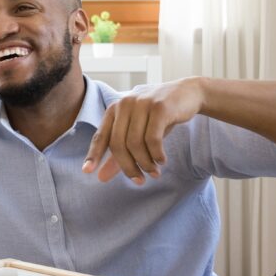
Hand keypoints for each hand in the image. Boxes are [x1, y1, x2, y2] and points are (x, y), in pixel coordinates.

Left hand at [82, 78, 205, 183]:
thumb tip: (101, 177)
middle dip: (128, 167)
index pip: (101, 136)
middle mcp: (125, 104)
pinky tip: (162, 160)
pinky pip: (153, 139)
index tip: (87, 171)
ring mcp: (142, 104)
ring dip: (145, 163)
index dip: (93, 154)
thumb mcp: (138, 133)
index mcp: (115, 109)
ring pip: (135, 143)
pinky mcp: (159, 107)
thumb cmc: (159, 116)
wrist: (188, 94)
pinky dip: (156, 154)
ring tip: (154, 172)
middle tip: (140, 181)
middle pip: (118, 144)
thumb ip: (119, 155)